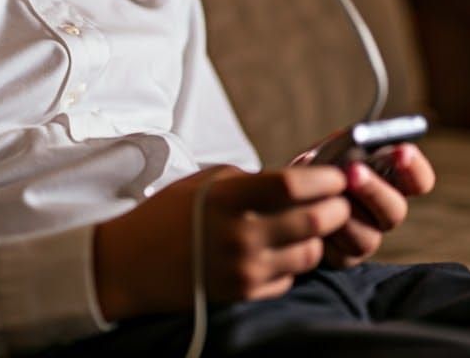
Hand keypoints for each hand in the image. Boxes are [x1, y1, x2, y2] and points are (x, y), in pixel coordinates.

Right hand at [93, 165, 350, 320]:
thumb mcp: (210, 182)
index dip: (326, 179)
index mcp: (230, 198)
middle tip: (336, 200)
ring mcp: (244, 268)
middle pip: (314, 220)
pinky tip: (278, 250)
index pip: (294, 185)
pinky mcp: (244, 294)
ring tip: (305, 226)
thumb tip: (300, 181)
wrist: (131, 263)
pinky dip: (292, 264)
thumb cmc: (169, 214)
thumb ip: (254, 180)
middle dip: (335, 208)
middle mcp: (240, 234)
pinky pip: (290, 278)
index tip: (339, 175)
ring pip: (310, 253)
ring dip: (315, 238)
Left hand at [322, 143, 435, 269]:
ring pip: (370, 236)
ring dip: (347, 214)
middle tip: (353, 170)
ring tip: (325, 195)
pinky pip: (342, 253)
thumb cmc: (315, 169)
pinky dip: (326, 234)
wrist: (285, 198)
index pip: (419, 180)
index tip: (403, 150)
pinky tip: (312, 216)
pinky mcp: (345, 258)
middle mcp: (384, 211)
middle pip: (396, 210)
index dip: (415, 168)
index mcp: (391, 181)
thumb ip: (347, 143)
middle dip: (374, 189)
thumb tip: (359, 138)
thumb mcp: (329, 149)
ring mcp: (368, 237)